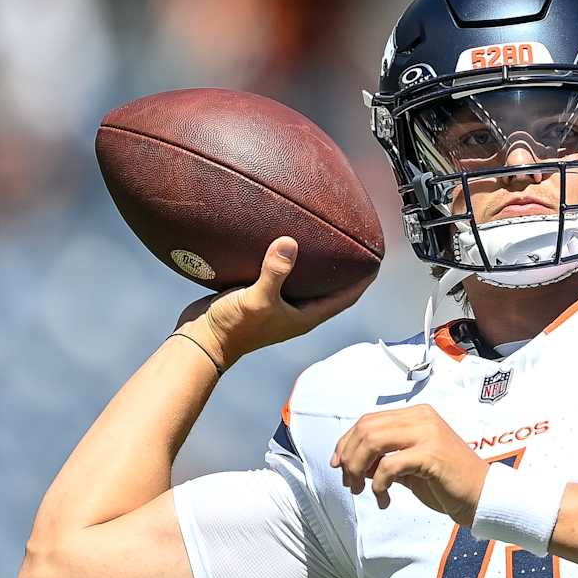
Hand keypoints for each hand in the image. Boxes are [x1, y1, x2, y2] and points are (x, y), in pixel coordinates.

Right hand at [179, 237, 373, 367]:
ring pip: (305, 281)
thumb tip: (289, 243)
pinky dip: (286, 260)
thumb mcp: (257, 298)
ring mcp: (277, 304)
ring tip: (323, 236)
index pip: (345, 298)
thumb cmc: (233, 328)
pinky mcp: (259, 295)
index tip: (376, 260)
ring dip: (315, 263)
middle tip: (354, 242)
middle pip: (329, 289)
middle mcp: (295, 311)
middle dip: (343, 269)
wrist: (201, 341)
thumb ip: (274, 272)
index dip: (363, 281)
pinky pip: (280, 275)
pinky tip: (282, 241)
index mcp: (305, 316)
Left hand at [331, 404, 488, 522]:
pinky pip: (388, 465)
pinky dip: (378, 485)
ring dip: (357, 468)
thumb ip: (384, 458)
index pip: (368, 420)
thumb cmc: (446, 483)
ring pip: (372, 441)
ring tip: (360, 490)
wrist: (481, 496)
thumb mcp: (409, 466)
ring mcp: (427, 433)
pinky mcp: (431, 454)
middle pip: (366, 428)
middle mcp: (422, 418)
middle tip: (349, 483)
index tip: (338, 465)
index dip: (346, 442)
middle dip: (348, 457)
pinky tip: (384, 500)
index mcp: (417, 415)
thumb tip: (351, 462)